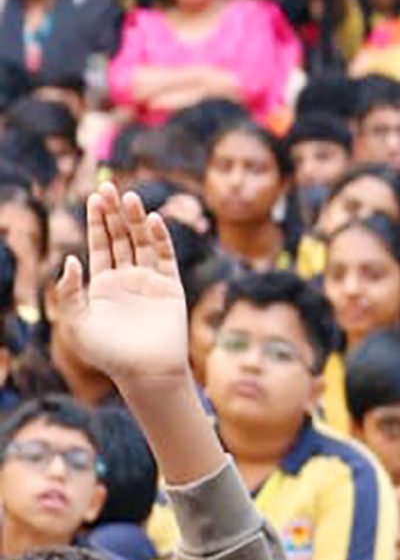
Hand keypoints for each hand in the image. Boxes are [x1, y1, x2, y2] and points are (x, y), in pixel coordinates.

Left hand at [51, 185, 189, 387]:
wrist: (145, 372)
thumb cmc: (108, 353)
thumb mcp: (76, 321)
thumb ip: (69, 291)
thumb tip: (71, 260)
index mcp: (103, 284)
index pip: (100, 244)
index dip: (97, 220)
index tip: (94, 198)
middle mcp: (127, 278)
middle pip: (121, 237)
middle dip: (115, 213)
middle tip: (109, 188)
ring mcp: (150, 281)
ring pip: (143, 242)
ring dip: (136, 220)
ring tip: (130, 198)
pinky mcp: (171, 288)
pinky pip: (165, 257)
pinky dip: (161, 238)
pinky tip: (152, 220)